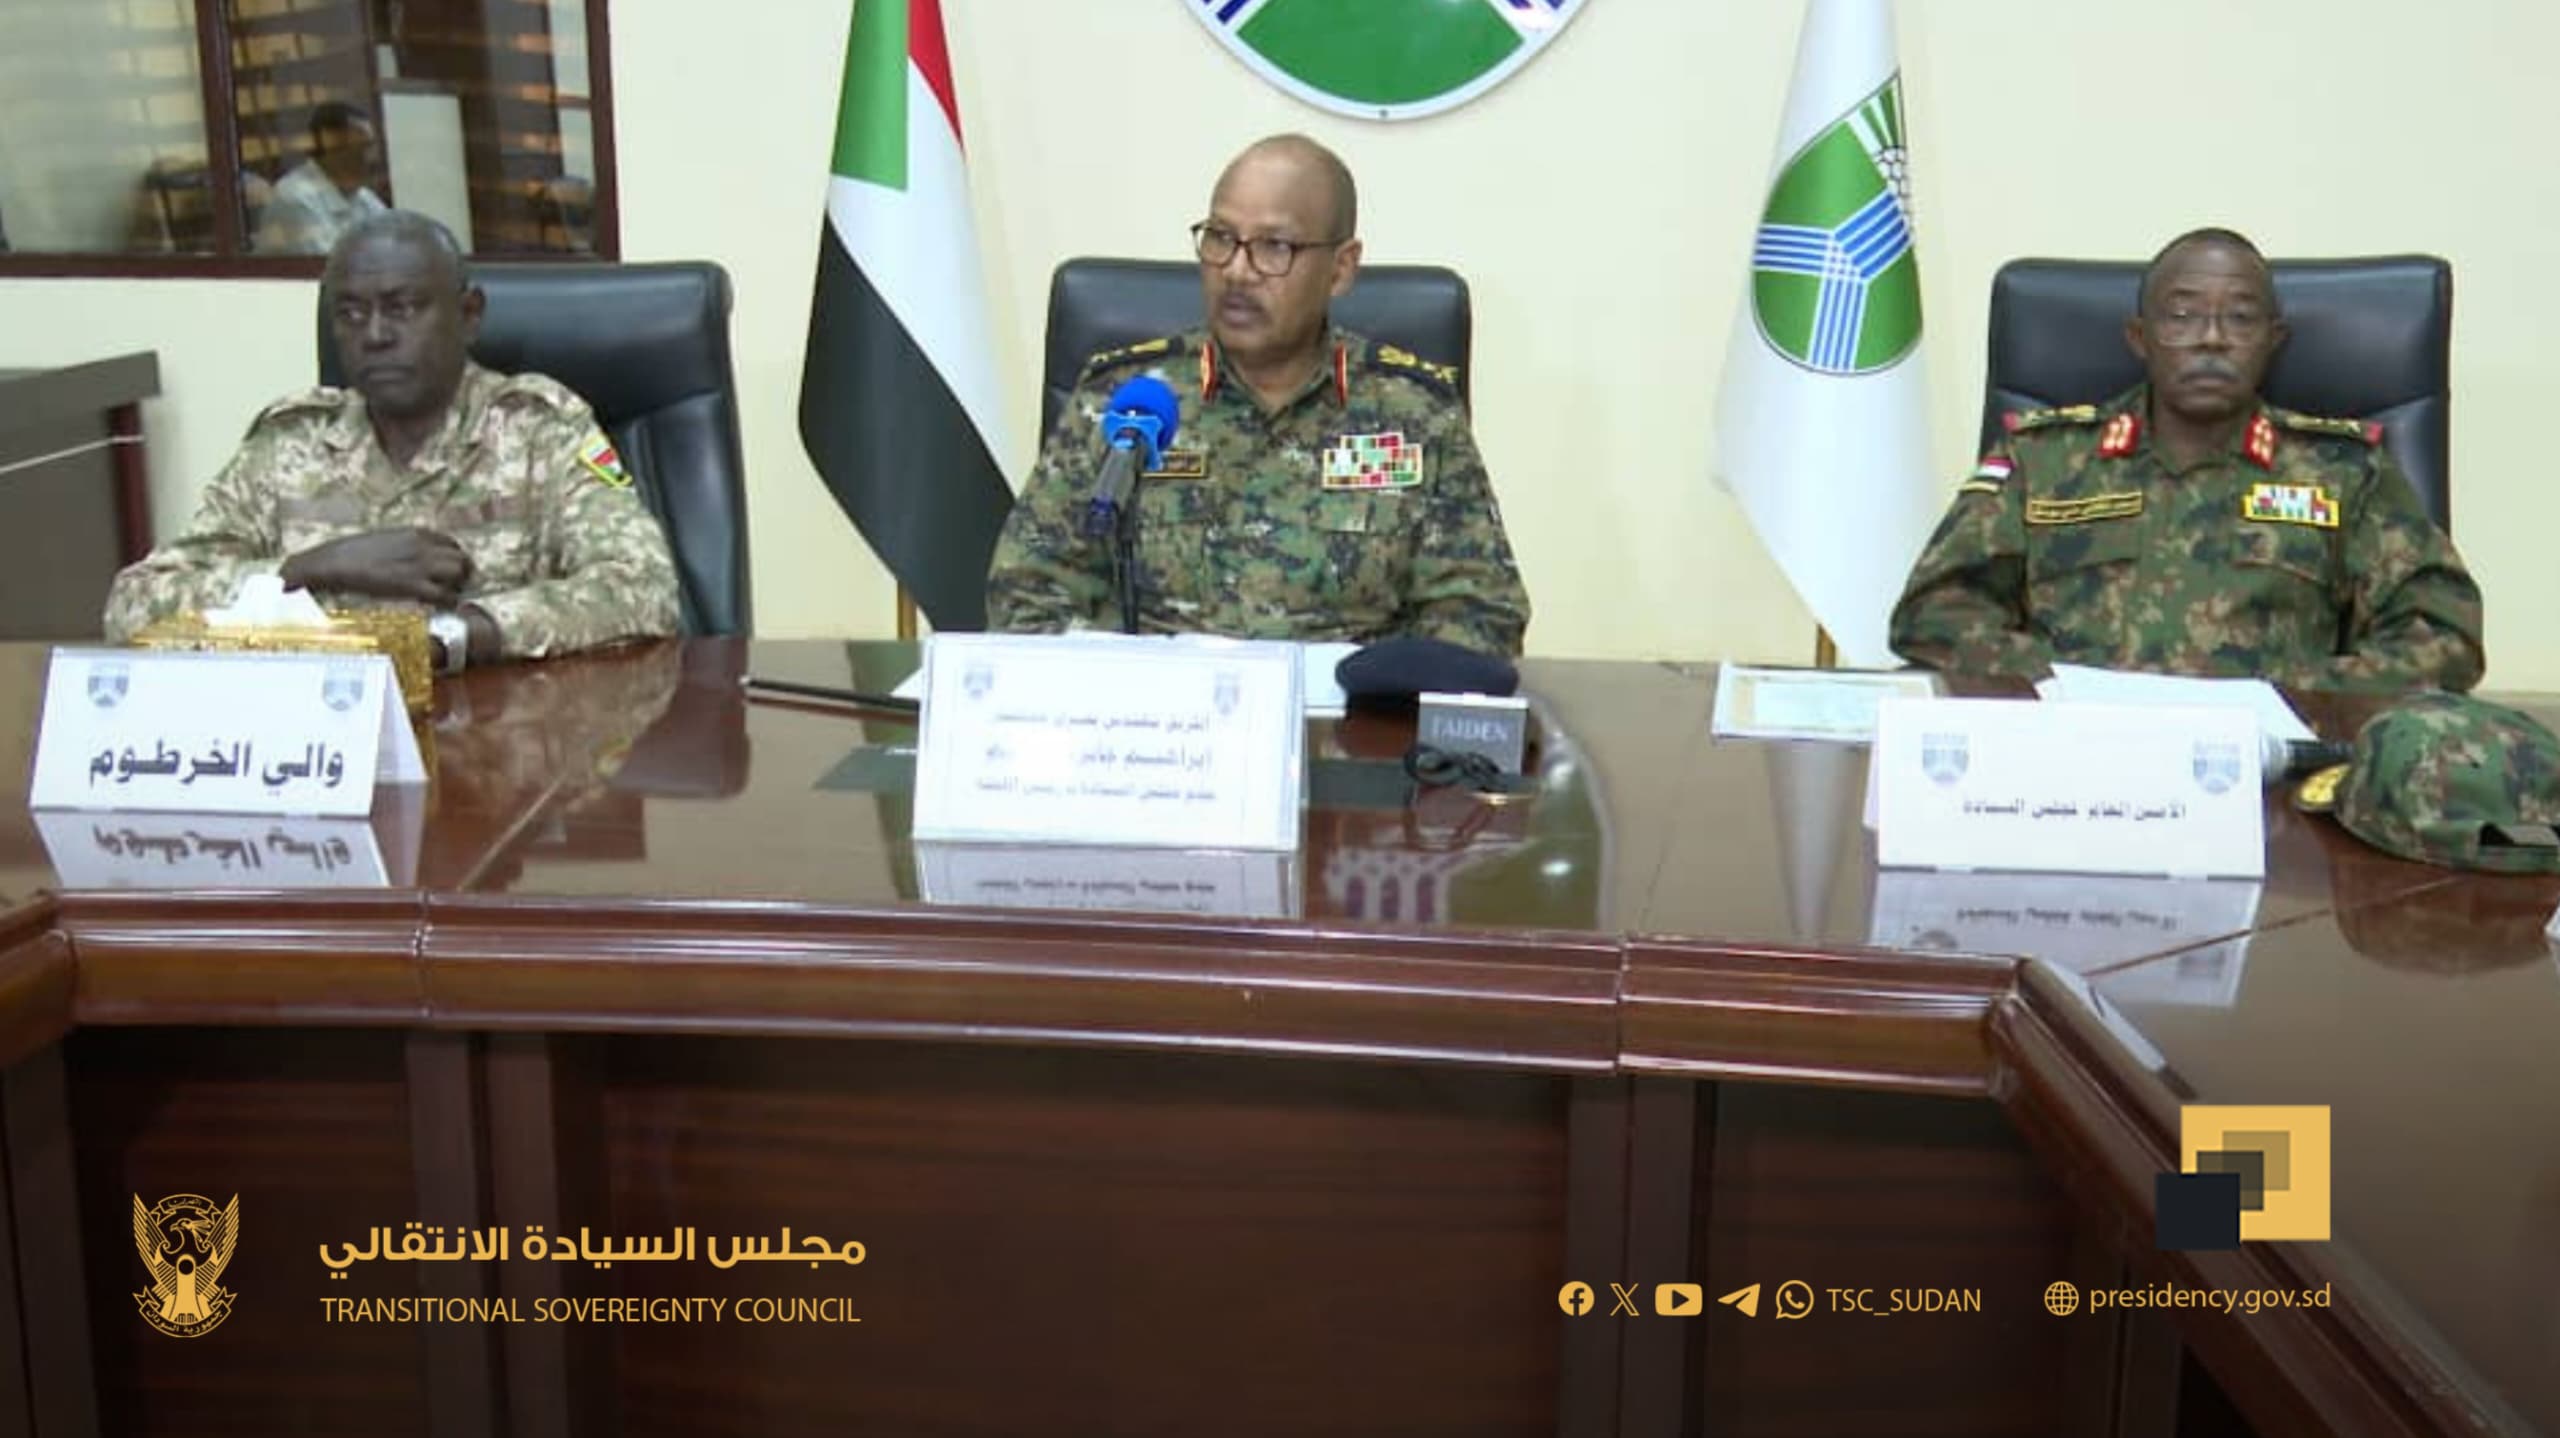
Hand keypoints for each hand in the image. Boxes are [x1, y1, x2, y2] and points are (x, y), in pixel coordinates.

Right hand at [282, 528, 472, 606]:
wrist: (335, 562)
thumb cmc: (352, 552)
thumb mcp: (385, 539)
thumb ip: (405, 546)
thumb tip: (412, 557)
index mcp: (416, 533)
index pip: (451, 543)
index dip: (454, 558)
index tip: (450, 570)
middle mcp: (424, 546)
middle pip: (462, 558)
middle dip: (463, 573)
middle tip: (454, 587)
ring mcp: (421, 565)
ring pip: (459, 574)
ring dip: (457, 587)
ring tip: (446, 597)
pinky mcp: (414, 585)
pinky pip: (445, 595)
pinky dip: (447, 603)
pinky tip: (438, 607)